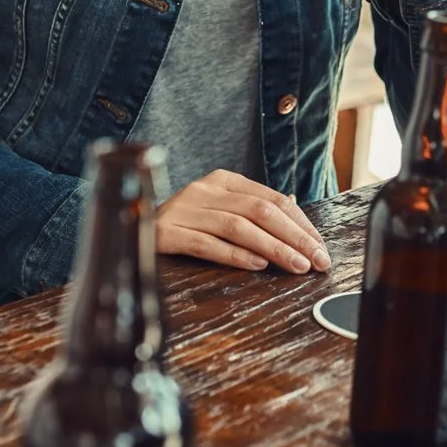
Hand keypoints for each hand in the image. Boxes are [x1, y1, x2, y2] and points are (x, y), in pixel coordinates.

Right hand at [154, 171, 331, 273]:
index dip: (301, 224)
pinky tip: (257, 265)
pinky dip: (235, 255)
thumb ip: (252, 209)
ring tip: (296, 266)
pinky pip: (206, 244)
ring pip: (238, 227)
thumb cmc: (184, 225)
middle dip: (295, 238)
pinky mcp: (166, 233)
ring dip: (273, 248)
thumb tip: (293, 210)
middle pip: (260, 211)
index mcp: (221, 181)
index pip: (271, 199)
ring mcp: (183, 210)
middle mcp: (203, 190)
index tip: (320, 247)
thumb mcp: (220, 210)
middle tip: (317, 260)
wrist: (126, 228)